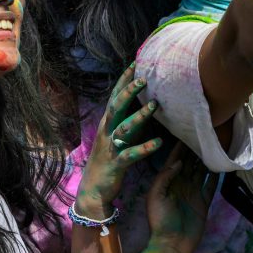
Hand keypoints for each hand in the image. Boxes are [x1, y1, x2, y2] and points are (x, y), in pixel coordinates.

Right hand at [74, 65, 162, 217]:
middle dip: (129, 91)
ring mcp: (109, 147)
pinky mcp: (116, 164)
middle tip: (144, 78)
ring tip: (155, 105)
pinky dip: (144, 148)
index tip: (135, 63)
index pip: (114, 96)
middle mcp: (106, 132)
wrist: (93, 190)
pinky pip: (131, 154)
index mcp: (106, 124)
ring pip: (124, 127)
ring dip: (140, 115)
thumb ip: (126, 122)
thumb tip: (143, 105)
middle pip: (116, 106)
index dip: (124, 80)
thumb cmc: (108, 161)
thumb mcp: (114, 138)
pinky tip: (159, 144)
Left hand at [145, 143, 211, 252]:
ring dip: (206, 160)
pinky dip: (216, 176)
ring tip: (214, 145)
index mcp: (167, 181)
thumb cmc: (159, 220)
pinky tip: (221, 165)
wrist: (171, 244)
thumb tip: (179, 161)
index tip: (186, 133)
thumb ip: (165, 177)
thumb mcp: (156, 195)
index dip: (179, 148)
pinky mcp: (203, 202)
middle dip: (194, 150)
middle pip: (189, 163)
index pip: (174, 160)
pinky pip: (211, 186)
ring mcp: (193, 192)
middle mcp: (180, 184)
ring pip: (201, 172)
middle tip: (203, 135)